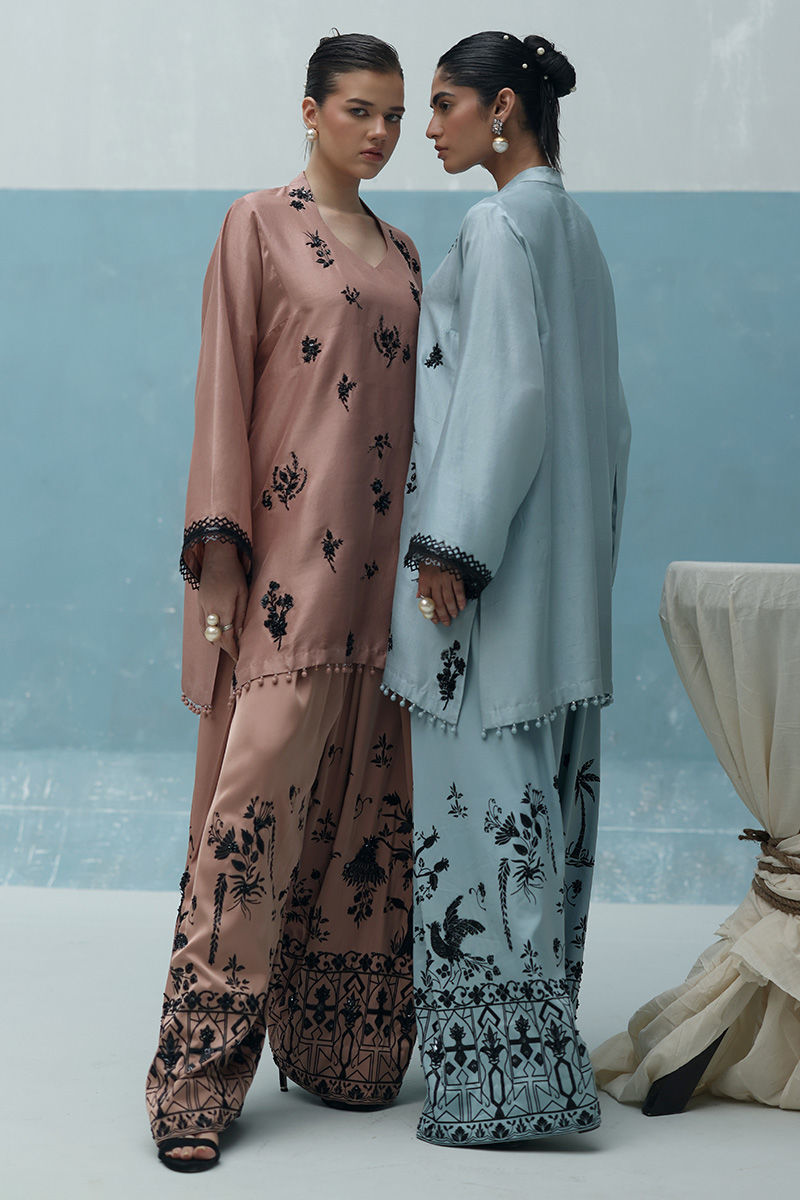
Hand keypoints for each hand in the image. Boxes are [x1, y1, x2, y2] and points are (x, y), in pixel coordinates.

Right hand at [197, 541, 247, 660]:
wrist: (216, 556)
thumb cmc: (234, 573)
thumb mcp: (243, 594)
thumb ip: (241, 615)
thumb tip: (239, 635)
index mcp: (223, 609)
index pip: (227, 639)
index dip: (233, 651)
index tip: (239, 659)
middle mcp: (209, 611)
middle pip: (216, 638)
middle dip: (226, 648)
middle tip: (236, 654)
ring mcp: (201, 607)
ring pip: (207, 632)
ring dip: (217, 641)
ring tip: (228, 646)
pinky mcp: (198, 603)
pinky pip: (201, 624)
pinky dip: (208, 632)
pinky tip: (215, 633)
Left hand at [417, 563, 466, 626]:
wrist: (440, 544)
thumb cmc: (430, 557)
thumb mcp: (421, 568)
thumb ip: (420, 583)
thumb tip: (418, 597)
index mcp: (425, 580)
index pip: (426, 601)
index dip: (430, 612)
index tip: (434, 620)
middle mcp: (434, 581)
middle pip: (438, 602)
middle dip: (442, 615)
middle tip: (445, 622)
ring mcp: (445, 579)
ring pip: (448, 599)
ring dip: (451, 610)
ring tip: (453, 616)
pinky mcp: (456, 575)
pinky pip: (458, 590)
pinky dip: (461, 599)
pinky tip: (462, 606)